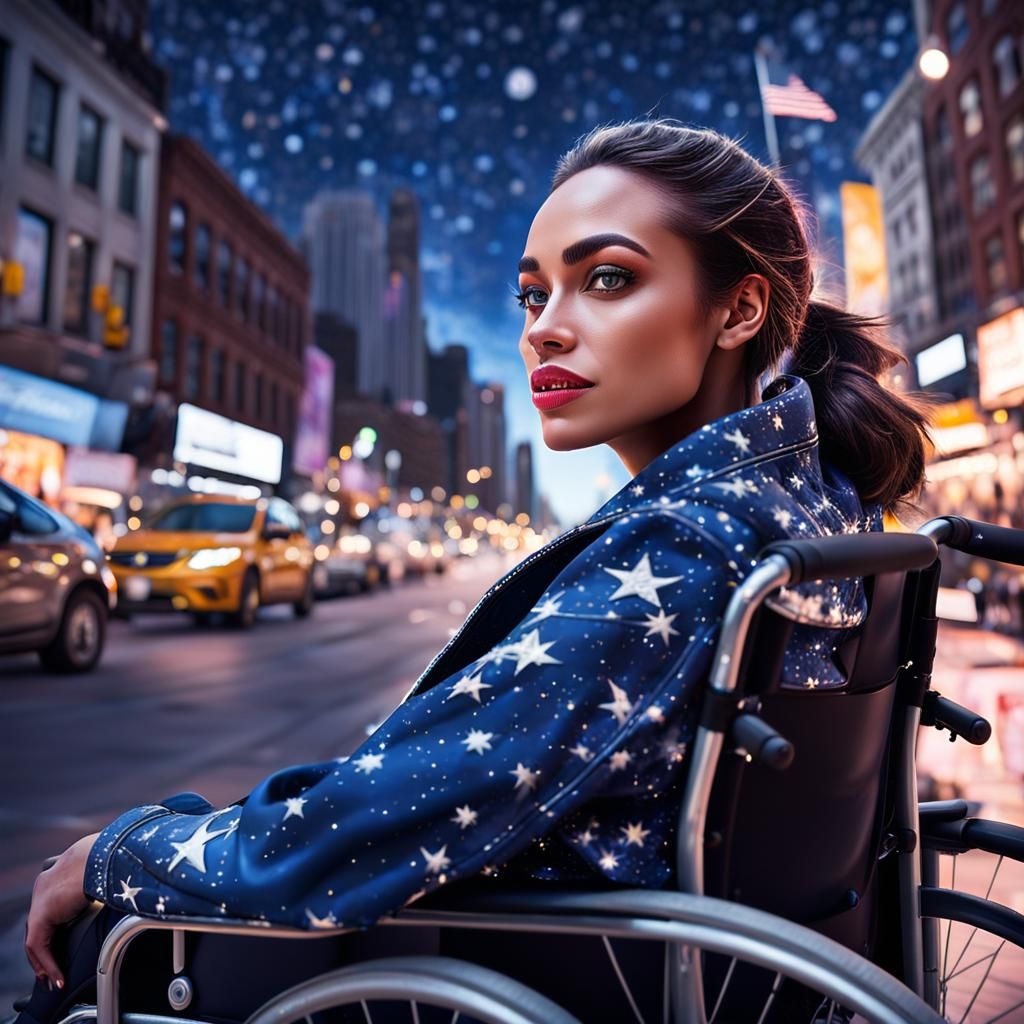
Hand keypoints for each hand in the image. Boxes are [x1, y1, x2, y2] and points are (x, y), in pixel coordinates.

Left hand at [24, 832, 99, 989]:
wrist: (103, 855)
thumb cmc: (109, 858)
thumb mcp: (104, 875)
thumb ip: (103, 886)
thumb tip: (128, 889)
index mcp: (58, 873)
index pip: (50, 907)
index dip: (55, 929)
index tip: (62, 944)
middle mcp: (44, 886)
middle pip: (39, 926)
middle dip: (45, 950)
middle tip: (52, 969)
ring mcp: (39, 900)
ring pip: (35, 940)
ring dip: (45, 962)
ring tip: (55, 978)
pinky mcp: (40, 916)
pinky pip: (39, 947)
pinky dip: (49, 964)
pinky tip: (60, 975)